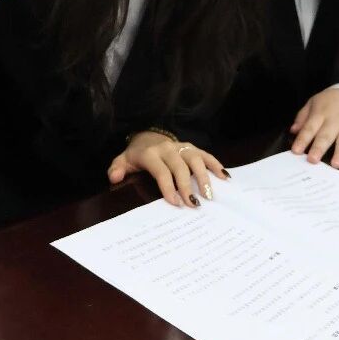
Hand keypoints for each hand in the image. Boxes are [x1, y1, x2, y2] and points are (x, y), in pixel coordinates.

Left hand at [108, 131, 228, 207]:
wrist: (148, 135)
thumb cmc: (137, 155)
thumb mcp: (123, 160)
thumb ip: (117, 169)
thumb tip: (114, 178)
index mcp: (150, 154)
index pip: (161, 171)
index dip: (168, 186)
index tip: (175, 203)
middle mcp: (168, 149)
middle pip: (180, 167)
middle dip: (187, 186)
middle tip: (194, 204)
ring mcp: (181, 147)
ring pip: (195, 159)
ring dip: (204, 177)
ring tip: (210, 195)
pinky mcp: (192, 147)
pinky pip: (206, 155)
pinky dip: (216, 165)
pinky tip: (224, 178)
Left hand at [289, 87, 338, 168]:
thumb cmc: (332, 101)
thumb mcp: (314, 102)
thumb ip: (303, 117)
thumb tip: (293, 131)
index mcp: (321, 114)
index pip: (310, 128)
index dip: (302, 139)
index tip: (296, 151)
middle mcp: (336, 122)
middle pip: (326, 136)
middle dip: (319, 148)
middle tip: (313, 160)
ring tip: (336, 165)